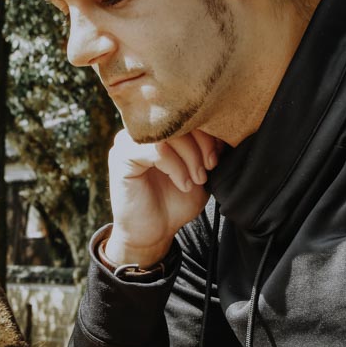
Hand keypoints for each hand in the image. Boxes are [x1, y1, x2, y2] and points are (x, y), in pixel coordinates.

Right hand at [106, 129, 221, 266]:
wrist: (153, 233)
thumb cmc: (174, 202)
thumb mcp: (199, 171)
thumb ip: (206, 149)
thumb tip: (223, 128)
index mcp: (160, 129)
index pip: (186, 113)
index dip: (207, 132)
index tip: (217, 157)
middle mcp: (142, 131)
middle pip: (178, 119)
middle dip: (201, 144)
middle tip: (209, 168)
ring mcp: (129, 142)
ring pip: (168, 134)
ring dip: (190, 157)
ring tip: (196, 179)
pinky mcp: (122, 157)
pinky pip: (154, 149)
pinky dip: (175, 166)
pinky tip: (183, 183)